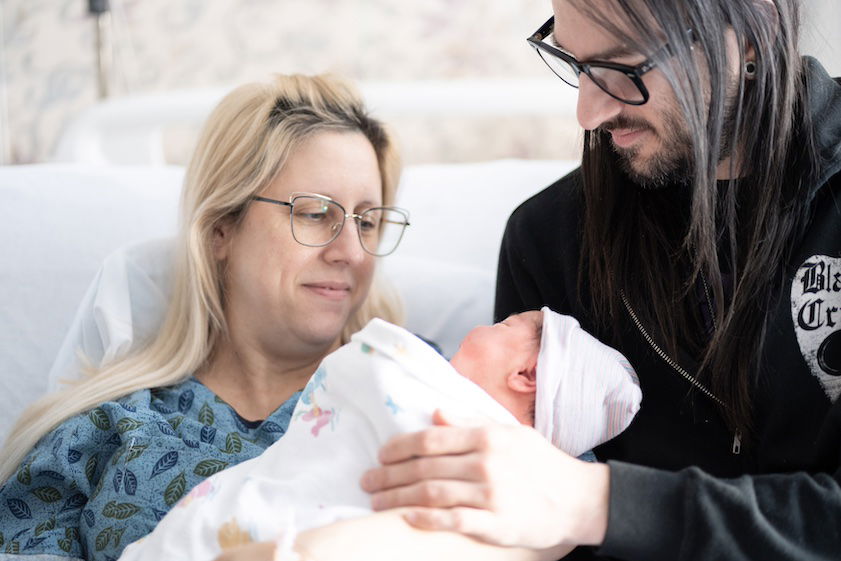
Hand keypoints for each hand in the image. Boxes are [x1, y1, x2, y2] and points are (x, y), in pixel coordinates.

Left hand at [360, 409, 609, 549]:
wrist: (578, 499)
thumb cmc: (542, 463)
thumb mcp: (510, 432)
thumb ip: (471, 421)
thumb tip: (435, 412)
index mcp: (486, 437)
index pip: (431, 439)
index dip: (400, 446)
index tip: (381, 453)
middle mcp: (485, 463)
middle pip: (425, 468)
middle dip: (389, 474)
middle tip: (366, 480)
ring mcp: (491, 495)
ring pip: (432, 494)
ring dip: (398, 498)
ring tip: (376, 500)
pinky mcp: (497, 524)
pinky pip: (453, 521)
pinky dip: (427, 519)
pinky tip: (406, 518)